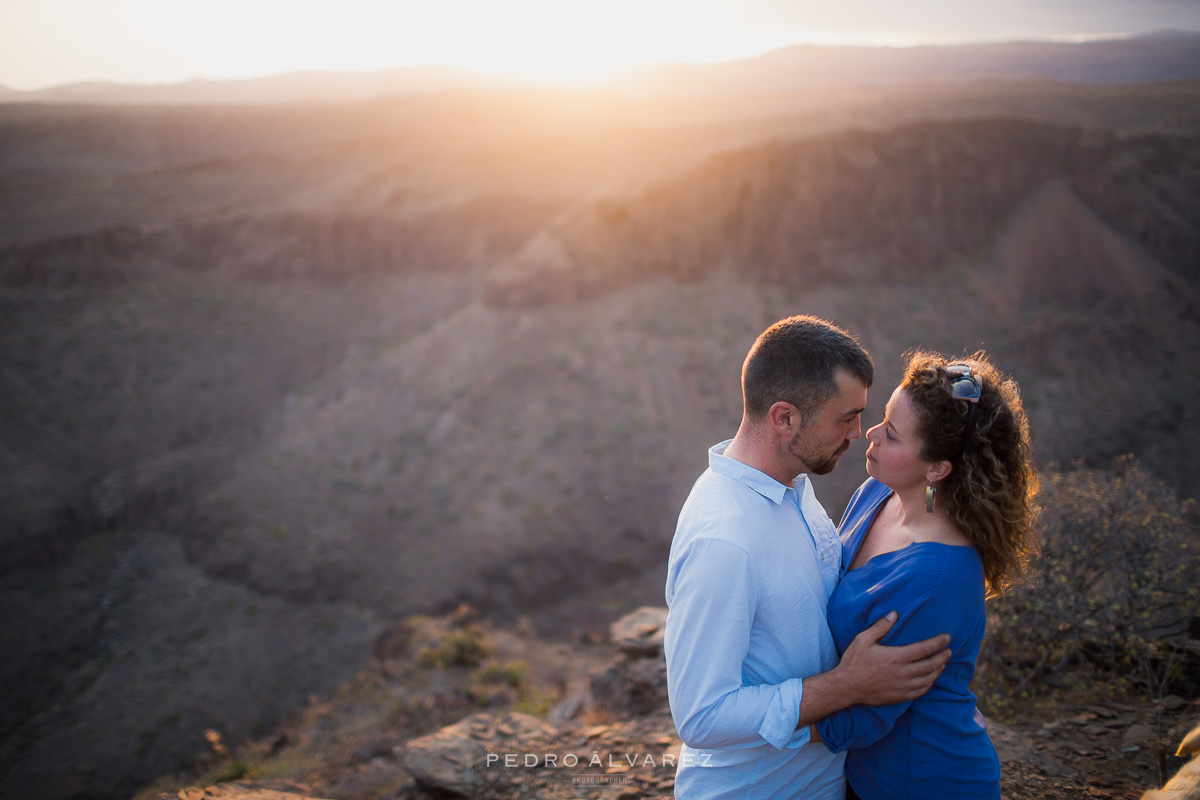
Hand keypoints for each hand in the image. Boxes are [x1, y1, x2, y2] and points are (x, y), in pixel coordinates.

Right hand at [836, 611, 950, 706]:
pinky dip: (928, 684)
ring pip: (928, 679)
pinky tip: (930, 680)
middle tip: (949, 651)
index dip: (938, 643)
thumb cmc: (853, 662)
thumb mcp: (863, 640)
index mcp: (896, 657)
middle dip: (943, 657)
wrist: (846, 687)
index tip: (947, 638)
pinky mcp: (899, 697)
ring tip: (942, 664)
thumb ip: (880, 627)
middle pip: (931, 665)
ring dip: (938, 671)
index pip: (924, 649)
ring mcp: (902, 687)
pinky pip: (920, 691)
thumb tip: (894, 614)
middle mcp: (903, 673)